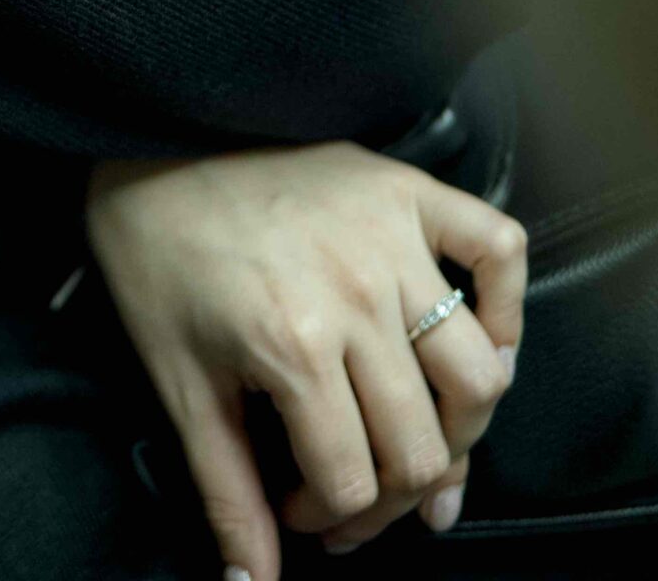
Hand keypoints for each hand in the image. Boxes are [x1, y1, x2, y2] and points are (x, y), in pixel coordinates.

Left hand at [84, 141, 525, 580]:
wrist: (151, 138)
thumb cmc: (157, 258)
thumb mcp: (178, 383)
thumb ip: (225, 493)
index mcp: (292, 346)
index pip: (358, 482)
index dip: (333, 519)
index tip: (302, 510)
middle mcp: (357, 295)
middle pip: (424, 443)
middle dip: (392, 496)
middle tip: (354, 494)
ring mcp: (391, 239)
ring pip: (477, 373)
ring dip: (461, 428)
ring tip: (421, 441)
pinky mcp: (408, 190)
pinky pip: (498, 249)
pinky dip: (507, 307)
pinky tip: (483, 346)